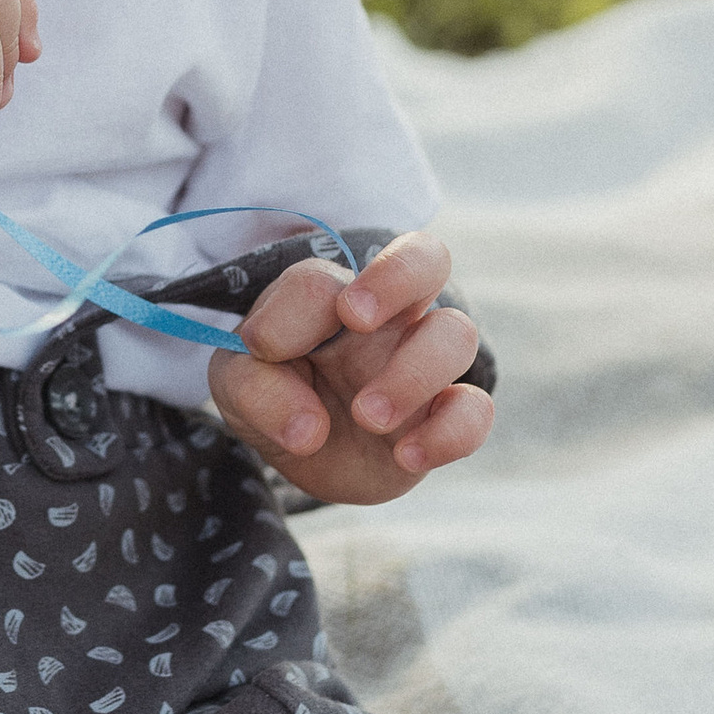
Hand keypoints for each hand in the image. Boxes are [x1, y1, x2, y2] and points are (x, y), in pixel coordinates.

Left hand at [207, 231, 492, 503]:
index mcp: (328, 297)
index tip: (266, 348)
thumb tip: (308, 428)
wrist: (302, 450)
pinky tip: (405, 457)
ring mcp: (420, 363)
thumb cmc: (271, 394)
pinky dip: (451, 432)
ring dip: (412, 374)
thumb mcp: (237, 390)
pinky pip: (476, 409)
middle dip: (396, 276)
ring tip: (365, 416)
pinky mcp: (442, 416)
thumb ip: (253, 391)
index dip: (294, 311)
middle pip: (426, 257)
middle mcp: (387, 318)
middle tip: (355, 318)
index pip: (320, 280)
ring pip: (456, 334)